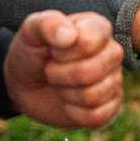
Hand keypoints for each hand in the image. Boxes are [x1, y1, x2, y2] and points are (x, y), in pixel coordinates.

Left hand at [3, 10, 123, 128]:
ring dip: (67, 94)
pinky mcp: (111, 105)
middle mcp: (111, 51)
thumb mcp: (31, 32)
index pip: (89, 42)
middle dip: (61, 76)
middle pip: (92, 71)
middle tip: (52, 70)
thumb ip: (48, 24)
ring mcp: (114, 79)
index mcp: (97, 27)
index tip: (53, 50)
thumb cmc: (32, 52)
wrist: (26, 84)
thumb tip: (70, 36)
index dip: (63, 53)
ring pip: (94, 95)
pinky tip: (69, 102)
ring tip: (60, 85)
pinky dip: (75, 113)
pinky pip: (98, 116)